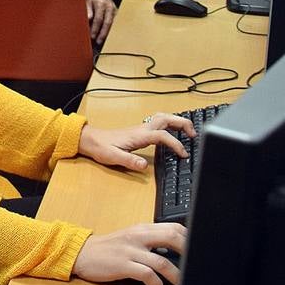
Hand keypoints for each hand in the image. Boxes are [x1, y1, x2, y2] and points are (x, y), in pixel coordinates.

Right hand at [72, 223, 186, 284]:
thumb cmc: (108, 249)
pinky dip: (156, 284)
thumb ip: (150, 240)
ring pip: (162, 261)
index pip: (173, 227)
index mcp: (141, 229)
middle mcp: (137, 236)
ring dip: (176, 276)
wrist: (82, 253)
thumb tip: (176, 249)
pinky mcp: (122, 265)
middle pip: (171, 237)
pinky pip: (146, 274)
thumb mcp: (130, 238)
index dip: (189, 239)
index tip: (198, 251)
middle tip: (195, 267)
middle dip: (188, 252)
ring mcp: (130, 250)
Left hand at [78, 113, 194, 170]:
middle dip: (182, 123)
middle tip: (194, 135)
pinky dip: (170, 124)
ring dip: (178, 122)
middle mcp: (142, 129)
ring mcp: (141, 128)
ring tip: (189, 132)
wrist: (90, 140)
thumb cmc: (101, 148)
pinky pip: (159, 123)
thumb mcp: (113, 157)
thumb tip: (144, 165)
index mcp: (139, 135)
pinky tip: (174, 133)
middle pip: (166, 119)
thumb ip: (129, 161)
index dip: (176, 144)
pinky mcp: (140, 131)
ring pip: (163, 118)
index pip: (163, 136)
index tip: (184, 155)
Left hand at [86, 0, 115, 44]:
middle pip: (108, 22)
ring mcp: (115, 11)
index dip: (95, 28)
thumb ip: (87, 10)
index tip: (92, 36)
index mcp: (101, 4)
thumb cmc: (93, 1)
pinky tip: (108, 37)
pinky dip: (112, 31)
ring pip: (113, 24)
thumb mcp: (87, 2)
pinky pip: (116, 24)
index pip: (98, 18)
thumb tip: (88, 18)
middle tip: (98, 41)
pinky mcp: (118, 15)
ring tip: (102, 41)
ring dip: (108, 34)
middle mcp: (110, 7)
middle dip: (103, 33)